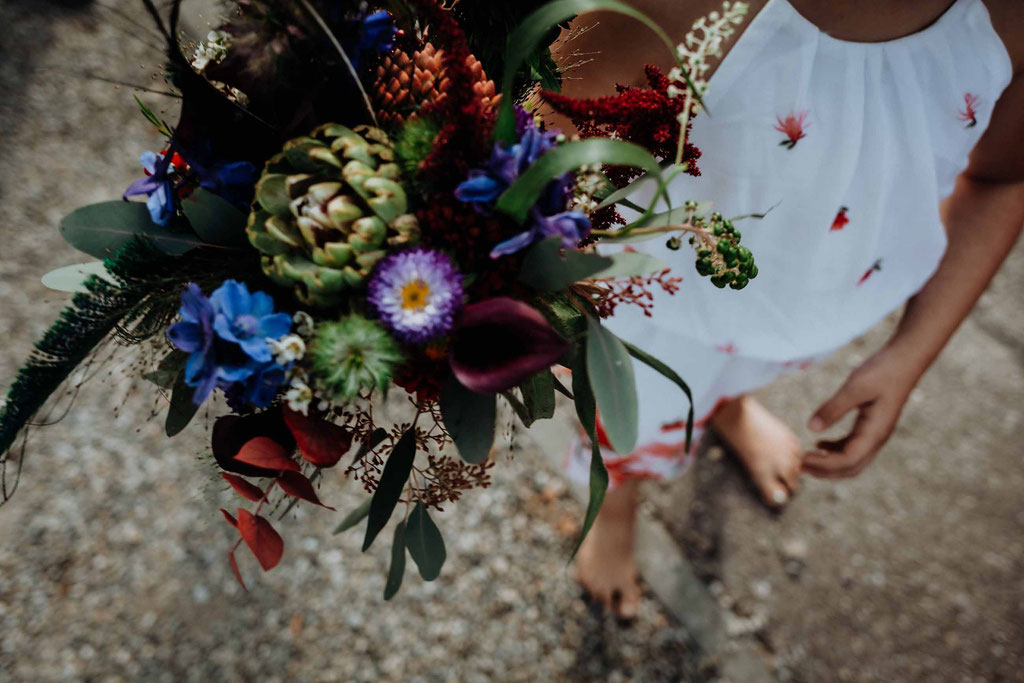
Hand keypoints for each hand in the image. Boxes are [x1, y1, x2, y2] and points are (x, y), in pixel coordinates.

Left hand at [802, 348, 921, 478]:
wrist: (904, 360)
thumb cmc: (882, 371)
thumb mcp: (854, 388)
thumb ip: (833, 408)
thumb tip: (811, 429)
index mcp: (875, 433)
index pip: (848, 460)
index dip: (824, 464)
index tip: (802, 459)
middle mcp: (877, 438)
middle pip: (850, 468)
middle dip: (824, 471)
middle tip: (798, 467)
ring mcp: (876, 433)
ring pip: (852, 460)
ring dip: (829, 463)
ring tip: (805, 459)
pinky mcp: (872, 426)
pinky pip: (852, 446)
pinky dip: (835, 450)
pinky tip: (819, 443)